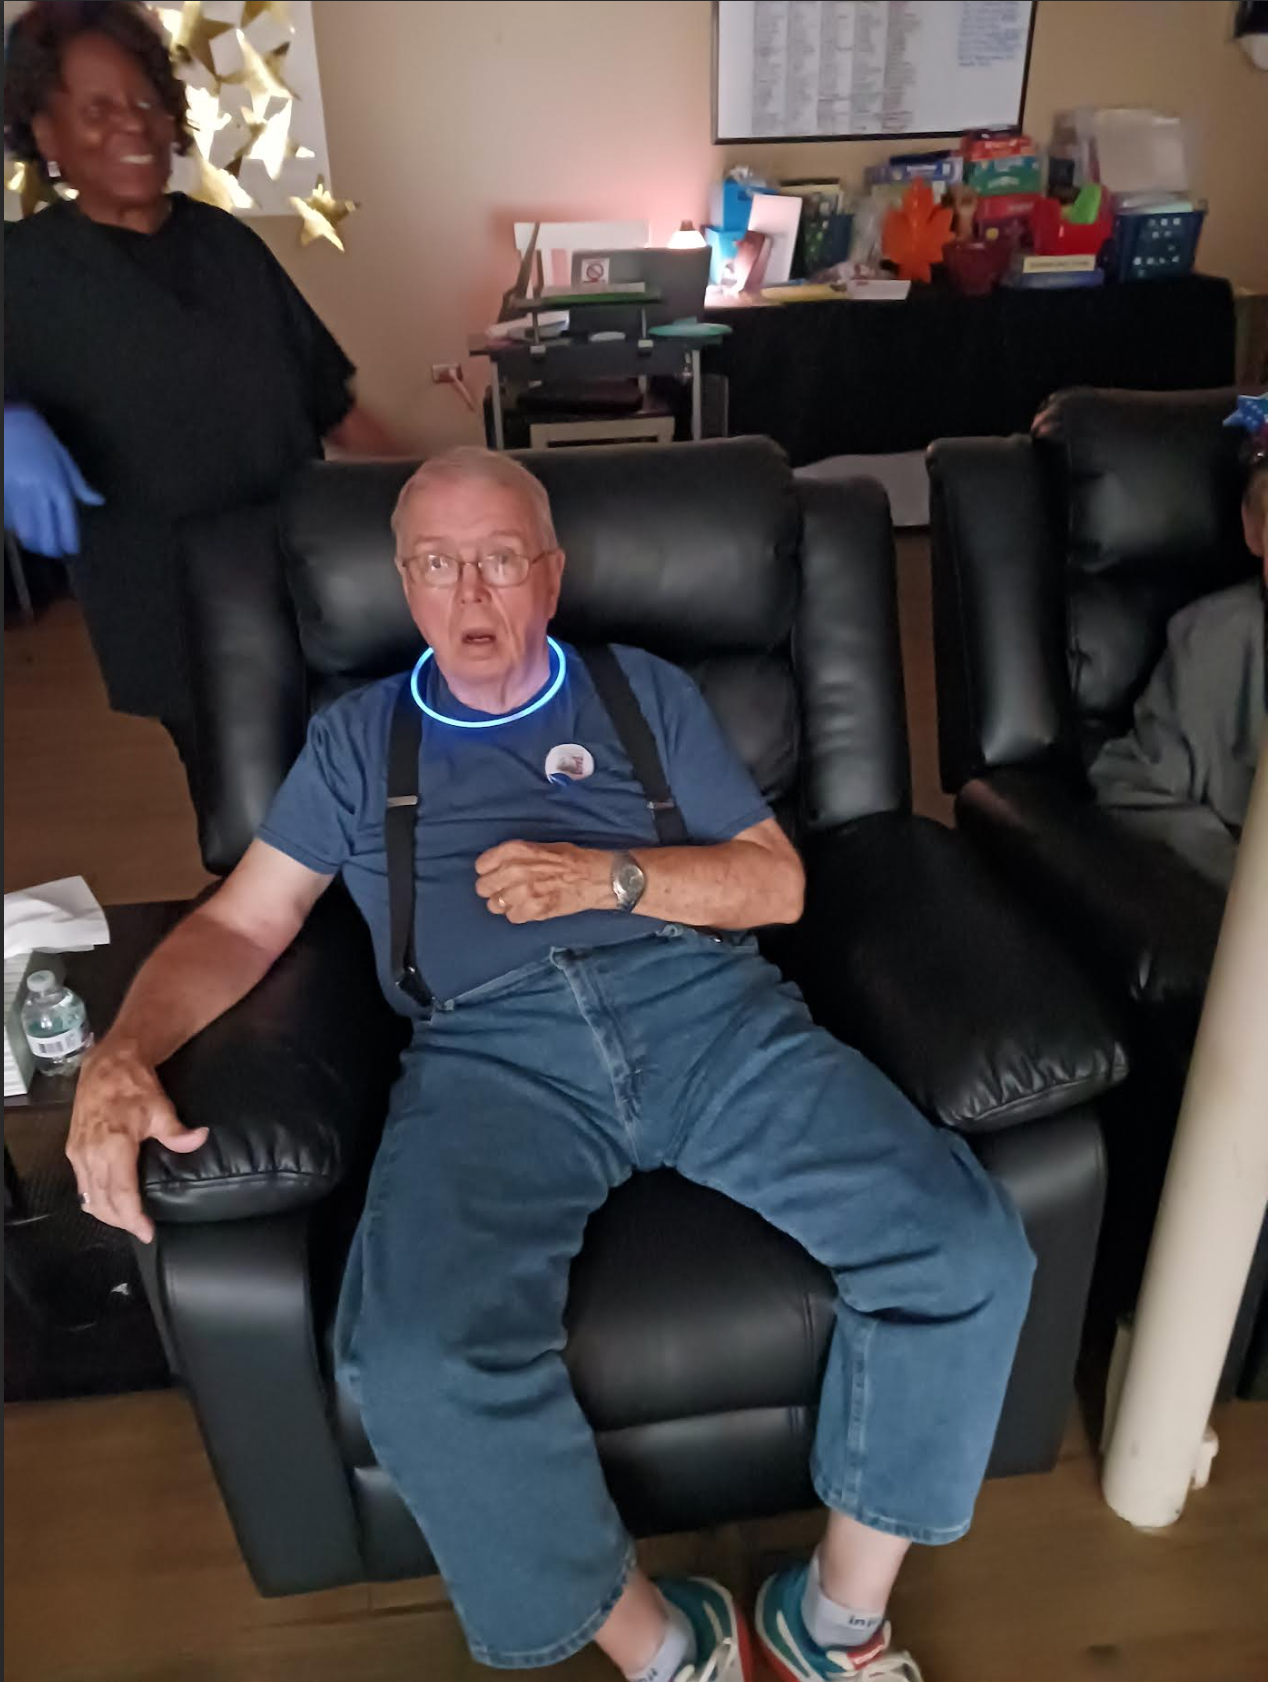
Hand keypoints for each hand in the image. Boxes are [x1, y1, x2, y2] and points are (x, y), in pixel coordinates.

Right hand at [4, 404, 103, 556]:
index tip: (71, 550)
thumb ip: (78, 483)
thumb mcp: (62, 457)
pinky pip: (10, 516)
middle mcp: (39, 490)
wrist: (7, 420)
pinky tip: (20, 532)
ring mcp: (18, 491)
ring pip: (26, 527)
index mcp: (58, 482)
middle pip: (46, 528)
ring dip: (32, 541)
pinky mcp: (2, 490)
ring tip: (37, 546)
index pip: (66, 519)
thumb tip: (98, 501)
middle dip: (50, 546)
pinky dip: (16, 527)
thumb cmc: (38, 436)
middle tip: (53, 553)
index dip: (69, 538)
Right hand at [65, 1038, 207, 1243]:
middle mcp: (90, 1153)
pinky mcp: (72, 1150)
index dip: (133, 1217)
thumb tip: (199, 1139)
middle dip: (122, 1221)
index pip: (121, 1193)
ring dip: (107, 1214)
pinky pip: (81, 1185)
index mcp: (112, 1145)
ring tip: (128, 1221)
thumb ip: (176, 1131)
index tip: (147, 1232)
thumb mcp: (160, 1107)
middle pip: (103, 1202)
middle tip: (142, 1231)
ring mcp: (78, 1153)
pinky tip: (109, 1203)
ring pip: (89, 1197)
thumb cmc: (133, 1085)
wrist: (106, 1065)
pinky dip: (95, 1200)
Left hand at [475, 840, 612, 923]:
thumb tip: (496, 868)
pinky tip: (530, 909)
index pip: (481, 865)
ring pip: (495, 905)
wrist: (595, 876)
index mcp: (516, 850)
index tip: (496, 876)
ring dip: (505, 905)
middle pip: (484, 887)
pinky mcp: (534, 909)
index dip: (488, 872)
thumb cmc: (570, 859)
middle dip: (493, 891)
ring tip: (519, 901)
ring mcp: (523, 891)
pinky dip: (519, 915)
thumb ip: (515, 856)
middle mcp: (515, 869)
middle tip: (506, 891)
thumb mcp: (539, 847)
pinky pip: (512, 917)